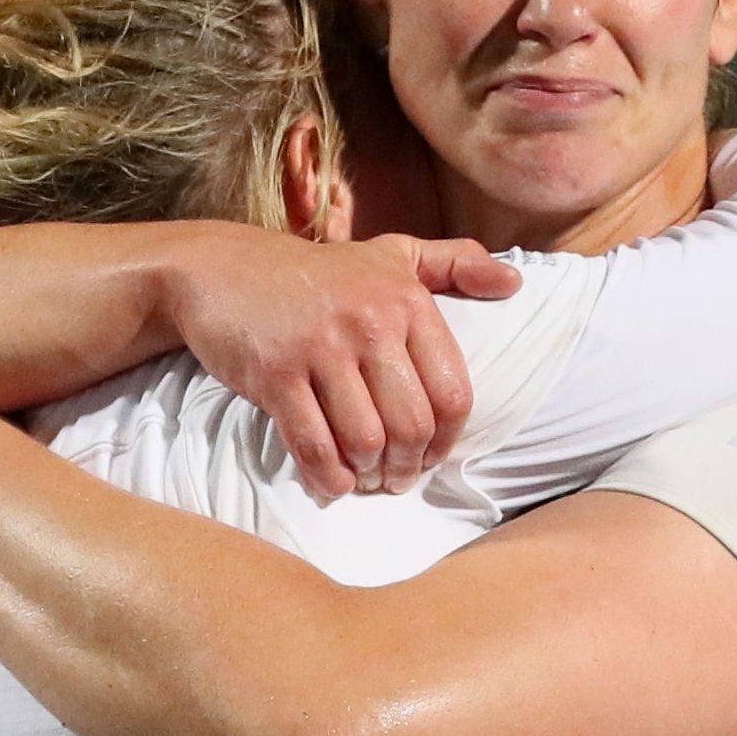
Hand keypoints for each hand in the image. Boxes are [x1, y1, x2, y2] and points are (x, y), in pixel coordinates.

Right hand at [165, 227, 520, 498]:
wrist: (221, 268)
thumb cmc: (316, 273)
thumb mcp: (390, 253)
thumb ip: (454, 262)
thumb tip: (515, 282)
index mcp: (406, 298)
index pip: (454, 391)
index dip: (447, 439)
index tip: (430, 454)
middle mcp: (369, 320)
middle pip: (413, 425)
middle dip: (409, 466)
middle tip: (396, 478)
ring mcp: (319, 347)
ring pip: (366, 441)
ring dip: (370, 476)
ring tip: (366, 478)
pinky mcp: (274, 374)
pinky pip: (314, 446)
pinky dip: (328, 478)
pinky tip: (330, 482)